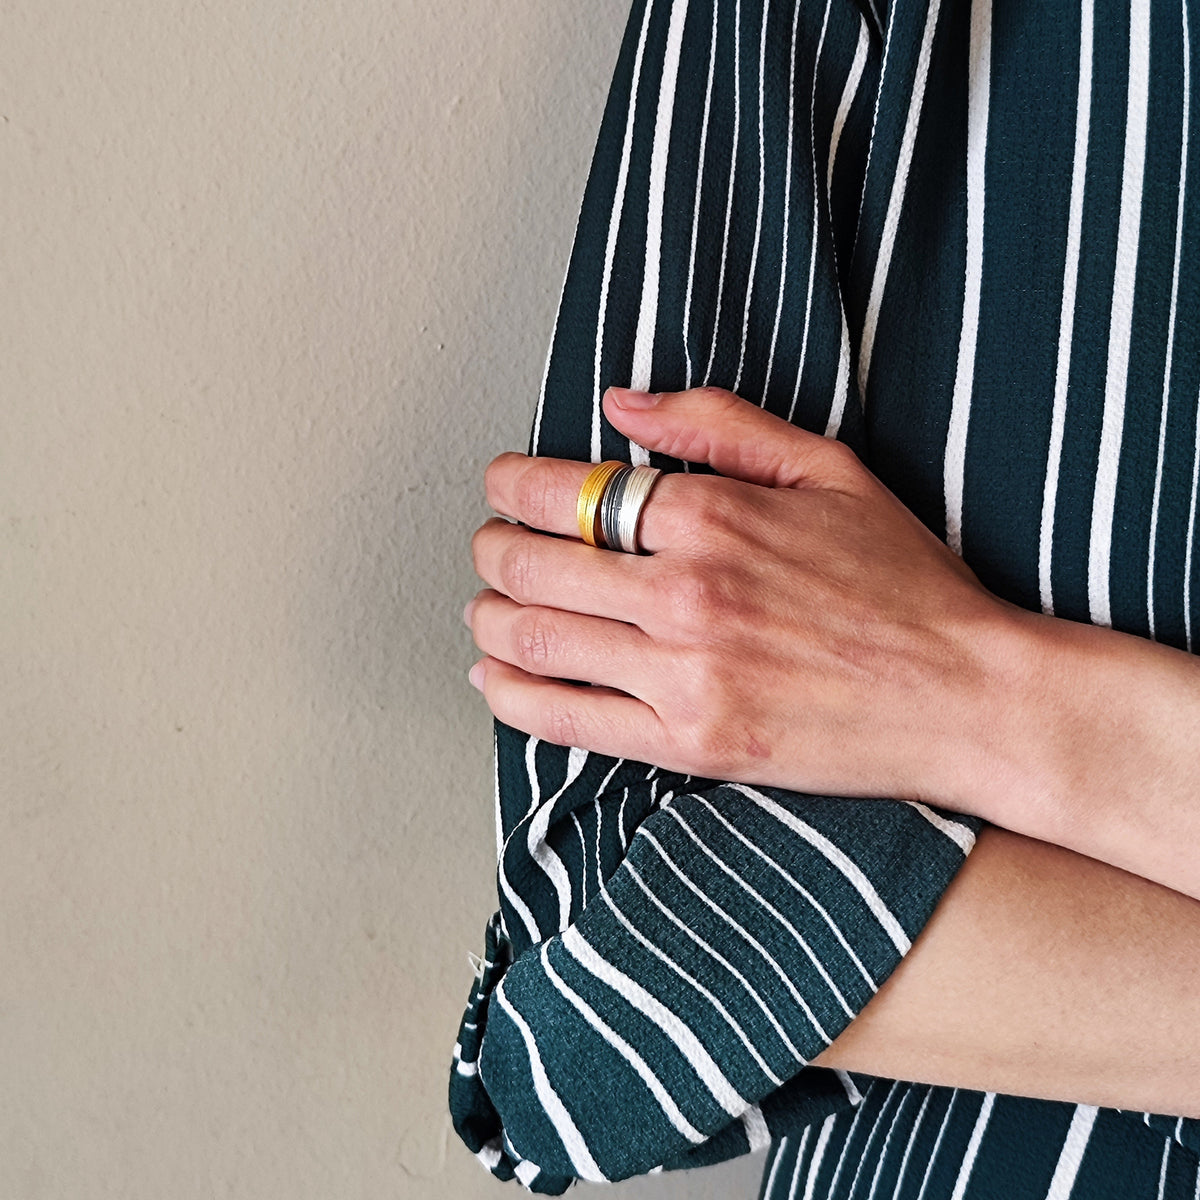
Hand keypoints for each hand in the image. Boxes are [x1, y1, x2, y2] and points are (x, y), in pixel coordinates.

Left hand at [466, 386, 1023, 810]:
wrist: (964, 696)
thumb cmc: (902, 585)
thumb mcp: (828, 470)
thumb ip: (719, 426)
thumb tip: (621, 404)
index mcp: (714, 517)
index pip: (565, 491)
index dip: (511, 486)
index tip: (504, 488)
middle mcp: (685, 594)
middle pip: (531, 565)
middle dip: (491, 549)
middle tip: (490, 546)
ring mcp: (682, 675)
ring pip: (532, 640)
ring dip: (486, 618)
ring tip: (484, 609)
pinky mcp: (688, 745)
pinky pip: (564, 720)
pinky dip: (510, 696)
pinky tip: (496, 677)